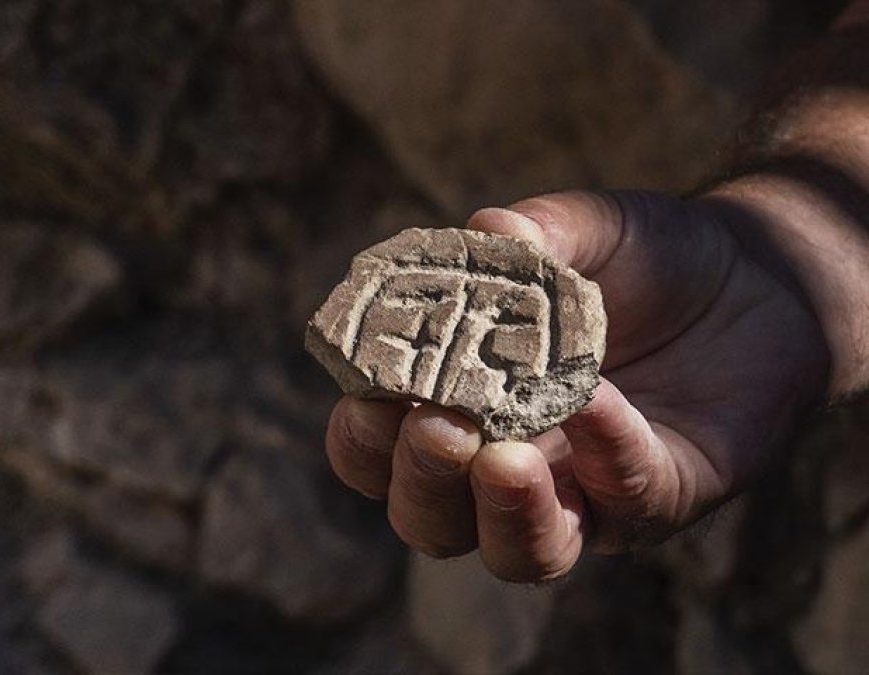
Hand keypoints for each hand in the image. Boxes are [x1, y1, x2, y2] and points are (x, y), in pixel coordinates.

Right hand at [324, 190, 827, 581]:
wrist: (751, 275)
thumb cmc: (640, 259)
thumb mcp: (580, 232)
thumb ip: (531, 233)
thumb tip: (487, 231)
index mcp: (464, 408)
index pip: (381, 453)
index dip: (362, 436)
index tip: (367, 393)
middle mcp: (510, 467)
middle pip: (435, 520)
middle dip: (424, 483)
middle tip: (437, 426)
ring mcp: (586, 495)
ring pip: (524, 554)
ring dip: (502, 515)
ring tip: (504, 457)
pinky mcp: (663, 498)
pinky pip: (629, 504)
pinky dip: (606, 458)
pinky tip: (597, 402)